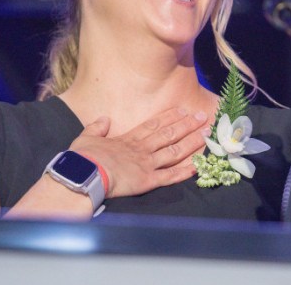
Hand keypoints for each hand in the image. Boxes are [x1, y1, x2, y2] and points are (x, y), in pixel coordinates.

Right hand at [69, 108, 208, 197]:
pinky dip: (185, 171)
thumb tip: (104, 119)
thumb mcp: (87, 137)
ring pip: (174, 151)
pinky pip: (171, 176)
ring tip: (206, 134)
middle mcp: (142, 149)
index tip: (182, 110)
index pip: (152, 125)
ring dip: (191, 142)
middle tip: (202, 117)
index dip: (168, 117)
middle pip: (168, 134)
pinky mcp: (148, 180)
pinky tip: (198, 166)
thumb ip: (97, 128)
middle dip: (187, 125)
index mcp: (128, 139)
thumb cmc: (84, 157)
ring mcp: (147, 164)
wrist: (85, 172)